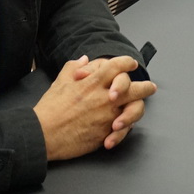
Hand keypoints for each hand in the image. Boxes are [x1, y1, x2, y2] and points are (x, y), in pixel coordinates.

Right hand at [34, 55, 156, 159]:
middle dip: (145, 87)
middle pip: (133, 88)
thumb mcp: (60, 81)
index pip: (117, 66)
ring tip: (143, 104)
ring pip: (134, 108)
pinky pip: (124, 129)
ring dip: (140, 106)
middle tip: (150, 87)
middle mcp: (104, 97)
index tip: (131, 64)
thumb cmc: (50, 108)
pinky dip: (126, 127)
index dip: (127, 63)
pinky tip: (127, 124)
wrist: (43, 134)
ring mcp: (107, 116)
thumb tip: (83, 59)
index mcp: (93, 82)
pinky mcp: (106, 133)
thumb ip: (74, 67)